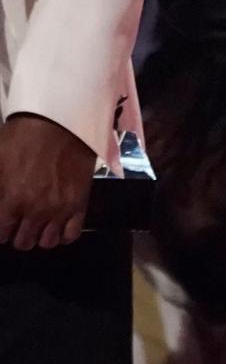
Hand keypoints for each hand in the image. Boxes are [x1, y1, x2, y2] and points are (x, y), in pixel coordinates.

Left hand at [0, 114, 93, 249]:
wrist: (62, 121)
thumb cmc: (24, 136)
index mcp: (13, 199)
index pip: (1, 235)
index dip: (1, 227)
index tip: (4, 217)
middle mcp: (37, 210)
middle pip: (23, 242)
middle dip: (18, 232)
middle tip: (19, 217)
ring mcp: (61, 209)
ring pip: (47, 243)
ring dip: (40, 234)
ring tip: (38, 220)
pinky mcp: (80, 203)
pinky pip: (71, 235)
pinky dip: (63, 234)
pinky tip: (58, 222)